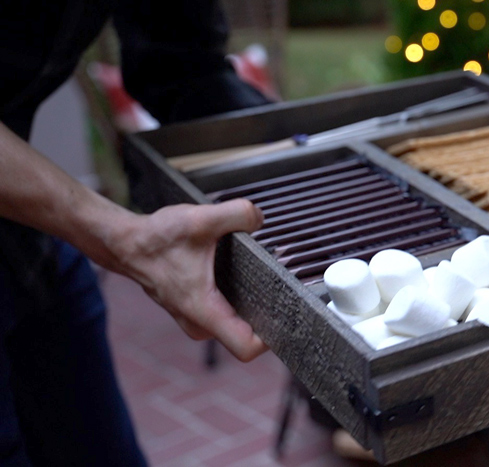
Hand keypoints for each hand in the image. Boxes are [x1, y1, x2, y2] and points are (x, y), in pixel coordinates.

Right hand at [115, 199, 267, 361]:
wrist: (127, 243)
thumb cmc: (156, 238)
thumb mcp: (200, 218)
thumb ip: (238, 214)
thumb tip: (259, 218)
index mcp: (203, 310)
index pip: (246, 348)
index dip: (271, 338)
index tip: (287, 314)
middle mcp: (200, 323)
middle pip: (248, 334)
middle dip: (267, 311)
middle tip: (279, 283)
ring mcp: (197, 319)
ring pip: (237, 322)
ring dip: (252, 301)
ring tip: (262, 274)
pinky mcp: (197, 309)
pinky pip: (227, 312)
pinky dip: (238, 295)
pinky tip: (245, 272)